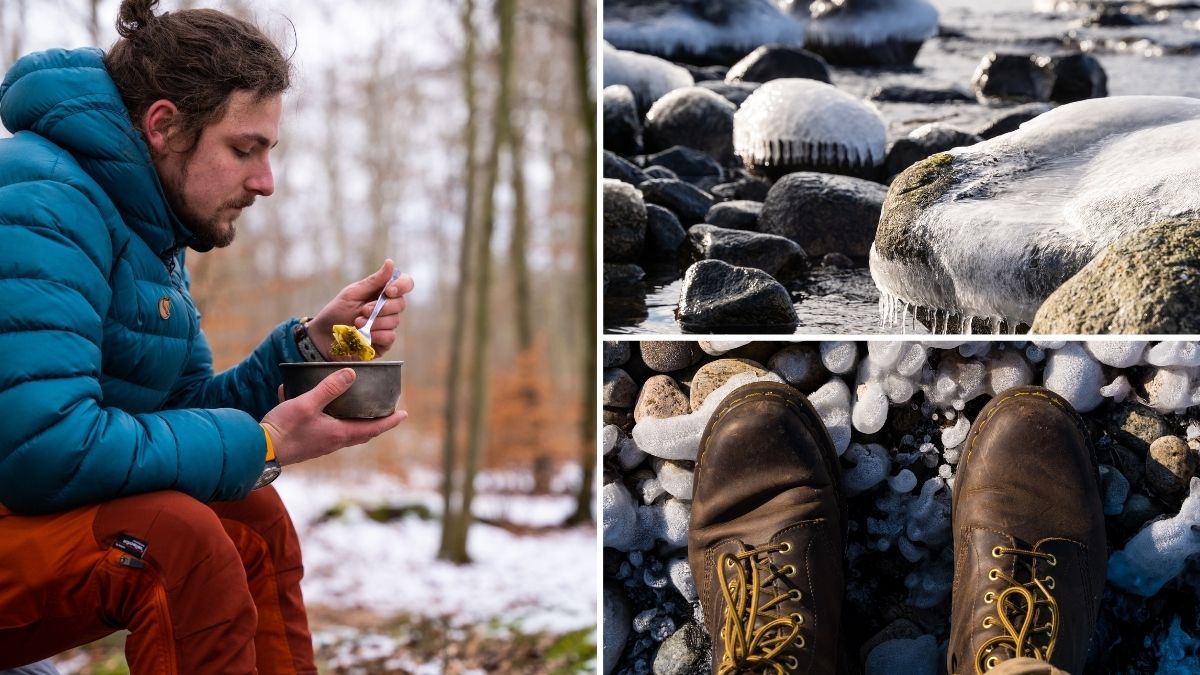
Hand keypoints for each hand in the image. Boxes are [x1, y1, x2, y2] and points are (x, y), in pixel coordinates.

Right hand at [260, 368, 407, 465]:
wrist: (259, 450)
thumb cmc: (284, 428)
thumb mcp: (307, 403)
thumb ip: (329, 388)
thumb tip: (351, 373)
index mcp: (339, 434)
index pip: (373, 429)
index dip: (390, 421)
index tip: (404, 415)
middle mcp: (333, 442)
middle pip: (361, 433)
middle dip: (375, 422)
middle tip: (385, 411)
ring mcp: (320, 444)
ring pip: (344, 432)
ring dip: (353, 420)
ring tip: (357, 407)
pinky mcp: (308, 443)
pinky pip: (325, 429)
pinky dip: (327, 416)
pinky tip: (311, 400)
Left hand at [309, 259, 414, 359]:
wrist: (324, 336)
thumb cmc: (337, 312)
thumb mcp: (353, 293)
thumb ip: (374, 281)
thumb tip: (390, 263)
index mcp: (383, 292)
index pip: (405, 284)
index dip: (401, 286)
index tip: (388, 291)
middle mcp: (389, 308)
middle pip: (401, 303)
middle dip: (382, 307)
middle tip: (363, 310)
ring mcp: (387, 325)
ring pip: (394, 321)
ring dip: (374, 322)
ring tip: (357, 323)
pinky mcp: (384, 342)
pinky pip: (390, 336)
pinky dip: (377, 335)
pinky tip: (364, 335)